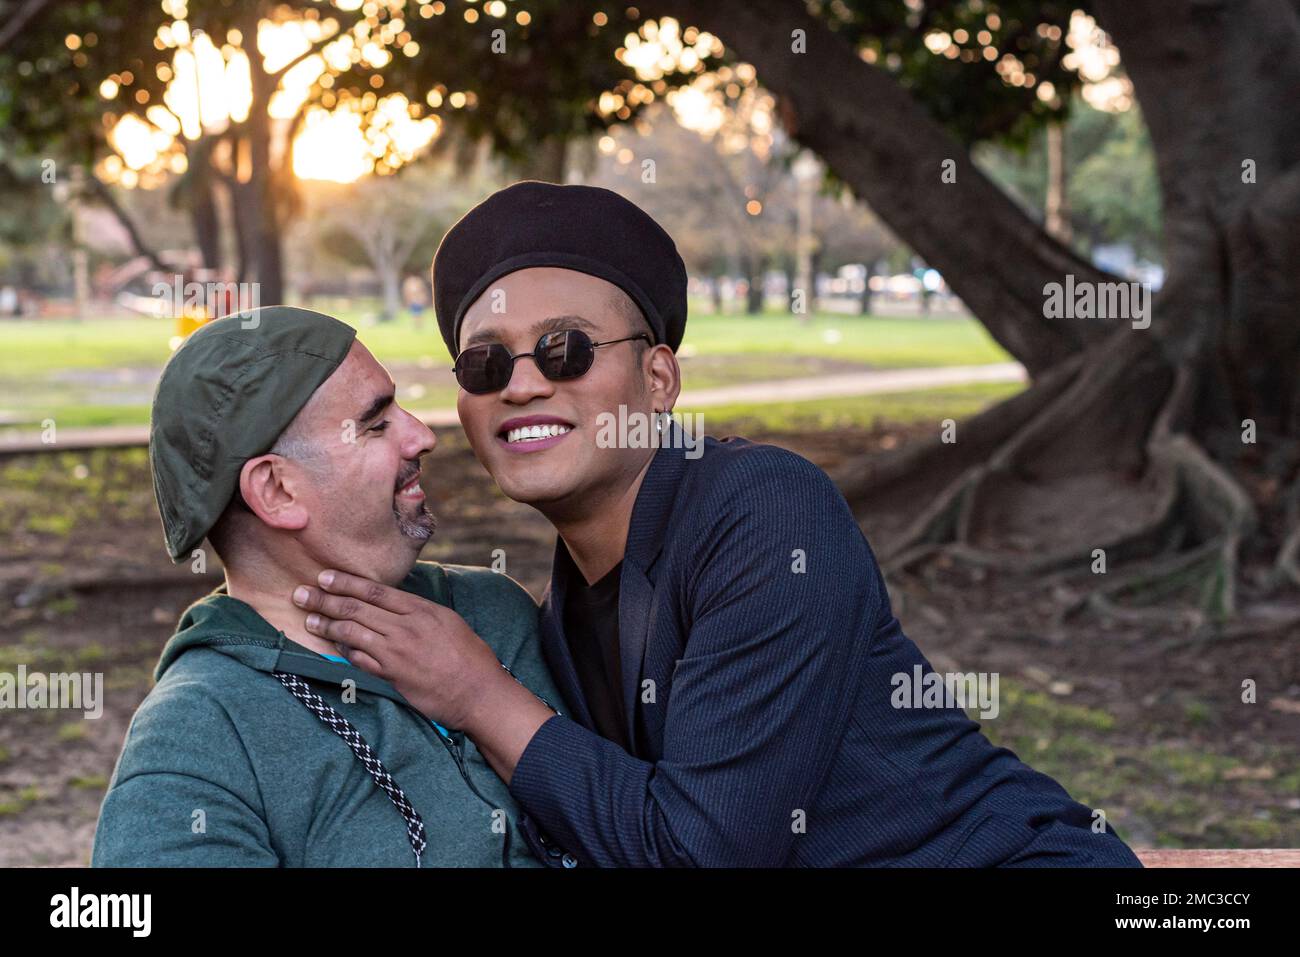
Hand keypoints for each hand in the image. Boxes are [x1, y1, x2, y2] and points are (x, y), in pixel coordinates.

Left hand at [291, 568, 507, 728]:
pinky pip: (360, 661)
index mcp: (421, 610)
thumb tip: (395, 605)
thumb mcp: (448, 622)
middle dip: (325, 600)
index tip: (324, 577)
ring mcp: (397, 653)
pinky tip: (332, 646)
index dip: (346, 583)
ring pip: (353, 633)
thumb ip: (419, 613)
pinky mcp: (393, 676)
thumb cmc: (470, 656)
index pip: (375, 591)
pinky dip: (344, 652)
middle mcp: (406, 628)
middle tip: (301, 594)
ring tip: (309, 620)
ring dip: (327, 626)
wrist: (479, 692)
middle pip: (357, 609)